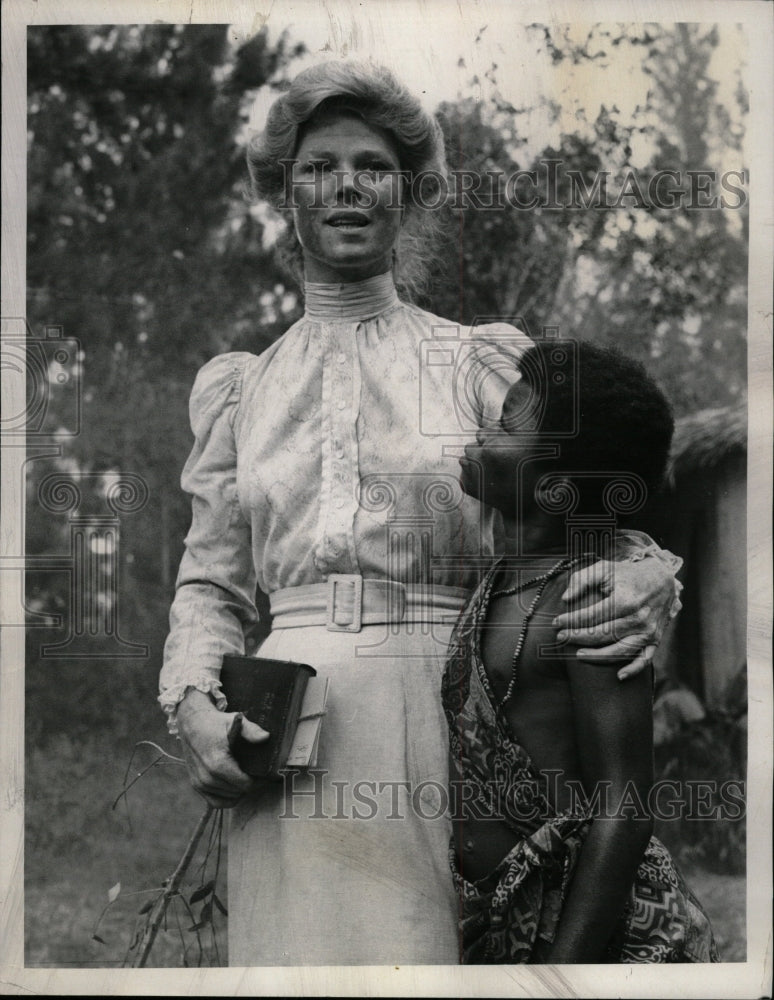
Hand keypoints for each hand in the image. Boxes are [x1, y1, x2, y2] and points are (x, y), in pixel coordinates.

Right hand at [176, 689, 269, 808]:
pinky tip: (233, 786)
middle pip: (239, 792)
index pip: (245, 785)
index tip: (264, 773)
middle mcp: (207, 777)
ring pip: (229, 798)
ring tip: (244, 776)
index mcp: (218, 764)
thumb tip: (265, 737)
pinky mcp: (196, 785)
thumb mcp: (234, 721)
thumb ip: (251, 730)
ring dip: (238, 790)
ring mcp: (200, 783)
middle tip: (256, 773)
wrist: (191, 723)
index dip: (258, 781)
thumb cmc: (215, 723)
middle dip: (249, 784)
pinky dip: (226, 798)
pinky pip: (216, 802)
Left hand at [553, 556, 677, 679]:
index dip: (572, 620)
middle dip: (578, 637)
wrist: (662, 579)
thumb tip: (566, 598)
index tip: (557, 622)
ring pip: (621, 650)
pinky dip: (633, 670)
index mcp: (625, 600)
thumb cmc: (627, 575)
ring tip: (578, 654)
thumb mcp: (604, 568)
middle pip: (604, 634)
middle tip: (561, 637)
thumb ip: (582, 580)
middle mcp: (638, 618)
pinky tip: (619, 676)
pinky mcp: (655, 639)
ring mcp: (648, 631)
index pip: (593, 615)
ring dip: (598, 656)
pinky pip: (645, 659)